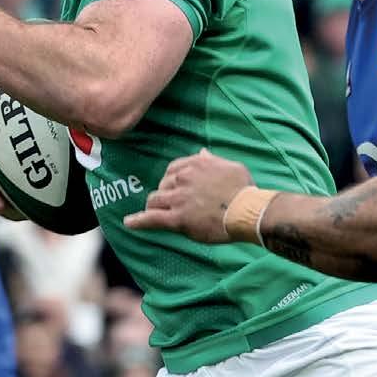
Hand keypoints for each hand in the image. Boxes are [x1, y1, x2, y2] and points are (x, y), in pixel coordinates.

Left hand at [124, 150, 253, 240]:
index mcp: (195, 164)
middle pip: (162, 185)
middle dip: (164, 194)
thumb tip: (202, 152)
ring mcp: (178, 198)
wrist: (248, 210)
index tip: (172, 187)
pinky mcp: (177, 218)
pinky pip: (151, 218)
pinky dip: (138, 221)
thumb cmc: (244, 190)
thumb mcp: (231, 166)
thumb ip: (213, 160)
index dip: (170, 180)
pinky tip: (129, 223)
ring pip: (154, 200)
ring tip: (154, 214)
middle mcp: (183, 179)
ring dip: (154, 207)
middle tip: (171, 205)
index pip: (172, 169)